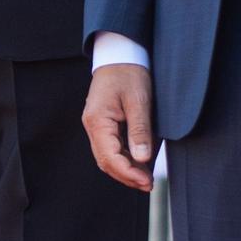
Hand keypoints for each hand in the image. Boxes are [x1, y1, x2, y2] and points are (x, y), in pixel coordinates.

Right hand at [82, 63, 155, 191]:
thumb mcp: (138, 101)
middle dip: (126, 176)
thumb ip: (140, 130)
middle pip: (105, 161)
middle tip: (149, 184)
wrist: (120, 55)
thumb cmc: (129, 74)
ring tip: (145, 179)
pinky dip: (123, 160)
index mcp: (98, 120)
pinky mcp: (102, 124)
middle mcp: (92, 125)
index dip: (128, 173)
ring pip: (106, 157)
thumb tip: (143, 159)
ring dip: (125, 170)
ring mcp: (95, 125)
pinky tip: (138, 164)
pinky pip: (110, 148)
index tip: (147, 181)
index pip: (109, 156)